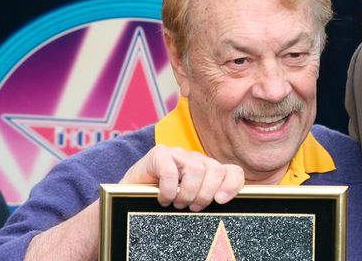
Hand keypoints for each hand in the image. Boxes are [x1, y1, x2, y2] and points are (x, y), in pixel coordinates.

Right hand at [120, 145, 243, 210]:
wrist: (129, 196)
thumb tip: (223, 206)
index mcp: (208, 171)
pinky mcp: (159, 153)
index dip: (232, 184)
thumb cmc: (162, 202)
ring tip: (177, 204)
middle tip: (193, 207)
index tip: (222, 201)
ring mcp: (178, 154)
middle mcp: (196, 159)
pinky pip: (170, 170)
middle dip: (206, 194)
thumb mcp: (189, 204)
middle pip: (216, 170)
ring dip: (187, 193)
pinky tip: (163, 199)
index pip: (232, 171)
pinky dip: (169, 190)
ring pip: (196, 169)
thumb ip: (207, 202)